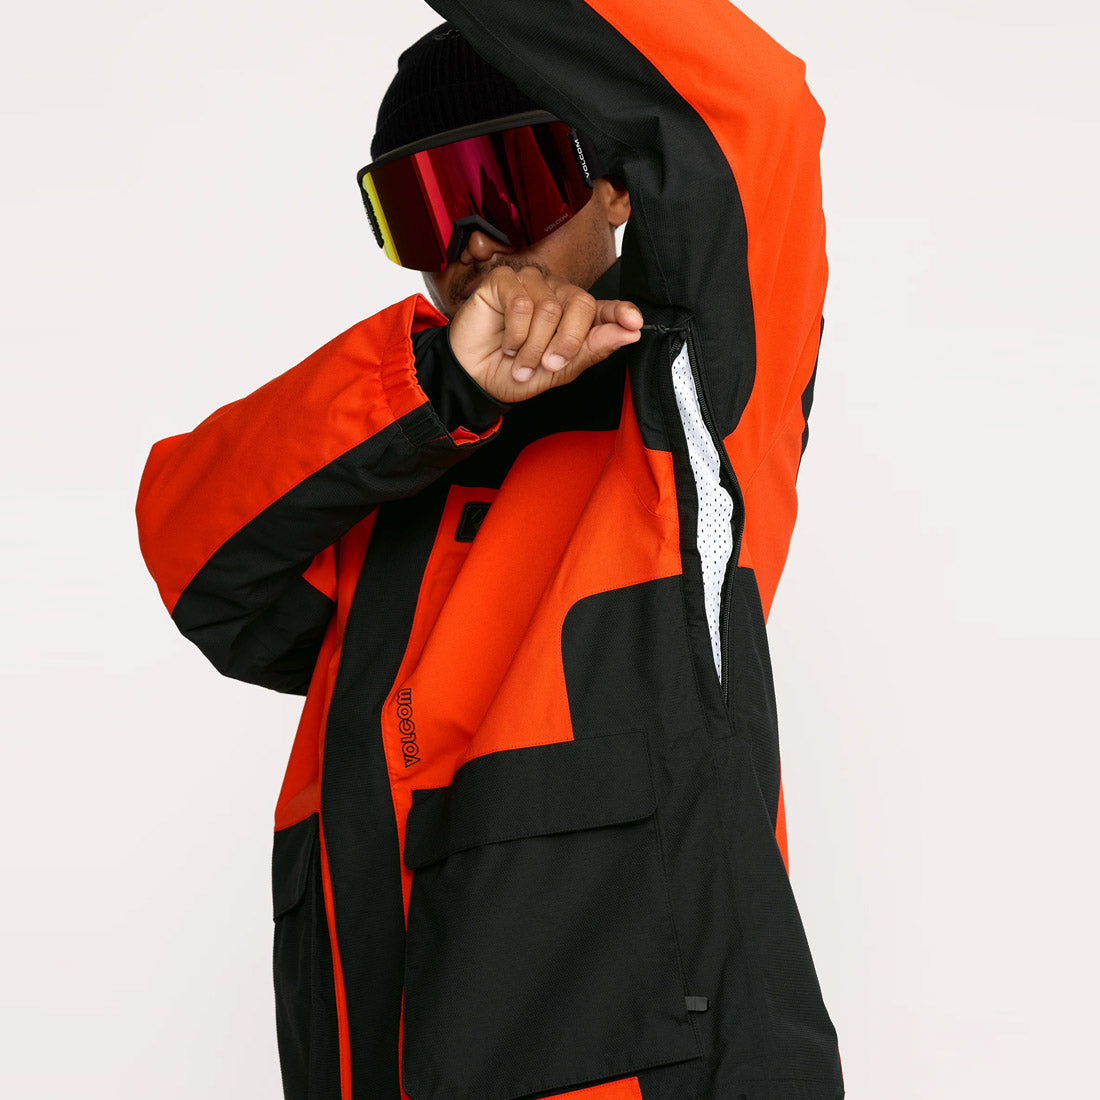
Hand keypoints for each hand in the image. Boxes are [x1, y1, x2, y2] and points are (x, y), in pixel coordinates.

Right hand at [447, 265, 643, 402]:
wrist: (474, 379)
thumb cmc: (513, 373)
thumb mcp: (558, 372)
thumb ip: (591, 350)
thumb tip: (629, 332)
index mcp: (574, 317)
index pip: (603, 309)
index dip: (620, 313)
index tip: (633, 323)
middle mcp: (555, 295)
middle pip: (580, 305)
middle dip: (565, 343)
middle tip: (547, 365)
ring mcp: (530, 284)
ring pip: (549, 308)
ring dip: (533, 345)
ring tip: (519, 360)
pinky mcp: (504, 280)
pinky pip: (522, 302)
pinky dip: (515, 332)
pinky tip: (506, 342)